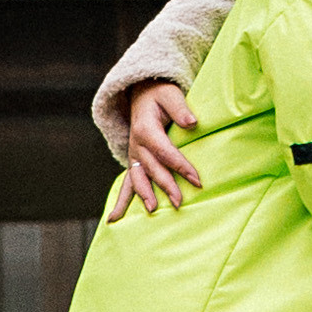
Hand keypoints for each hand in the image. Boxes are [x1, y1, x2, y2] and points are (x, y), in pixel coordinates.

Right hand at [111, 81, 200, 218]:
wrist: (142, 93)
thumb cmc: (160, 95)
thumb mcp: (171, 95)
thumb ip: (180, 108)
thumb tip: (192, 123)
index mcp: (145, 129)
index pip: (165, 152)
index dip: (181, 166)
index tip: (197, 180)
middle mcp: (136, 144)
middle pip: (152, 168)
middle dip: (166, 186)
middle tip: (179, 202)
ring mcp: (133, 154)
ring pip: (137, 178)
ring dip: (144, 195)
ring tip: (152, 210)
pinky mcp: (134, 160)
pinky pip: (127, 181)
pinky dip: (121, 200)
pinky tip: (114, 218)